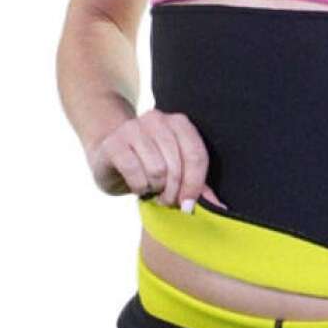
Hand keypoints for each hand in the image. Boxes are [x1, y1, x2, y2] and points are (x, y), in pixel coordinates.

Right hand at [85, 109, 226, 208]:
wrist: (107, 154)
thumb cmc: (148, 165)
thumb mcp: (176, 173)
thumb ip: (198, 186)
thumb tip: (220, 208)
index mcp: (178, 122)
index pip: (196, 155)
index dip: (195, 185)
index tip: (189, 204)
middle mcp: (156, 119)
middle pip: (177, 165)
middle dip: (174, 191)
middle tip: (167, 201)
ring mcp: (133, 128)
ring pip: (156, 169)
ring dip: (155, 189)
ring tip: (152, 191)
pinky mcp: (113, 143)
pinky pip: (134, 172)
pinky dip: (139, 186)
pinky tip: (138, 187)